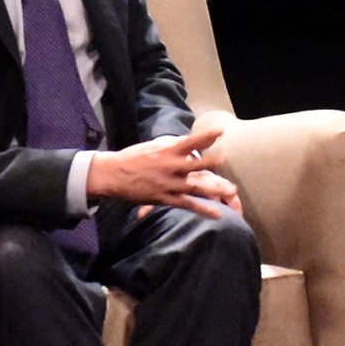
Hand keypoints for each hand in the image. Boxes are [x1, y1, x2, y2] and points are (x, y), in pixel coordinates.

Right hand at [85, 121, 241, 219]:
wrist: (113, 175)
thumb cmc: (135, 158)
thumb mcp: (154, 147)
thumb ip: (174, 145)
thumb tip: (192, 143)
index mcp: (168, 151)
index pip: (190, 142)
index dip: (206, 136)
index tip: (221, 131)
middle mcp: (170, 167)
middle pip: (196, 165)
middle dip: (212, 163)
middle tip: (225, 160)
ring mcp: (169, 184)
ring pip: (195, 187)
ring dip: (214, 188)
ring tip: (231, 190)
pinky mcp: (165, 198)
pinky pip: (187, 205)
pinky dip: (203, 210)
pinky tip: (218, 214)